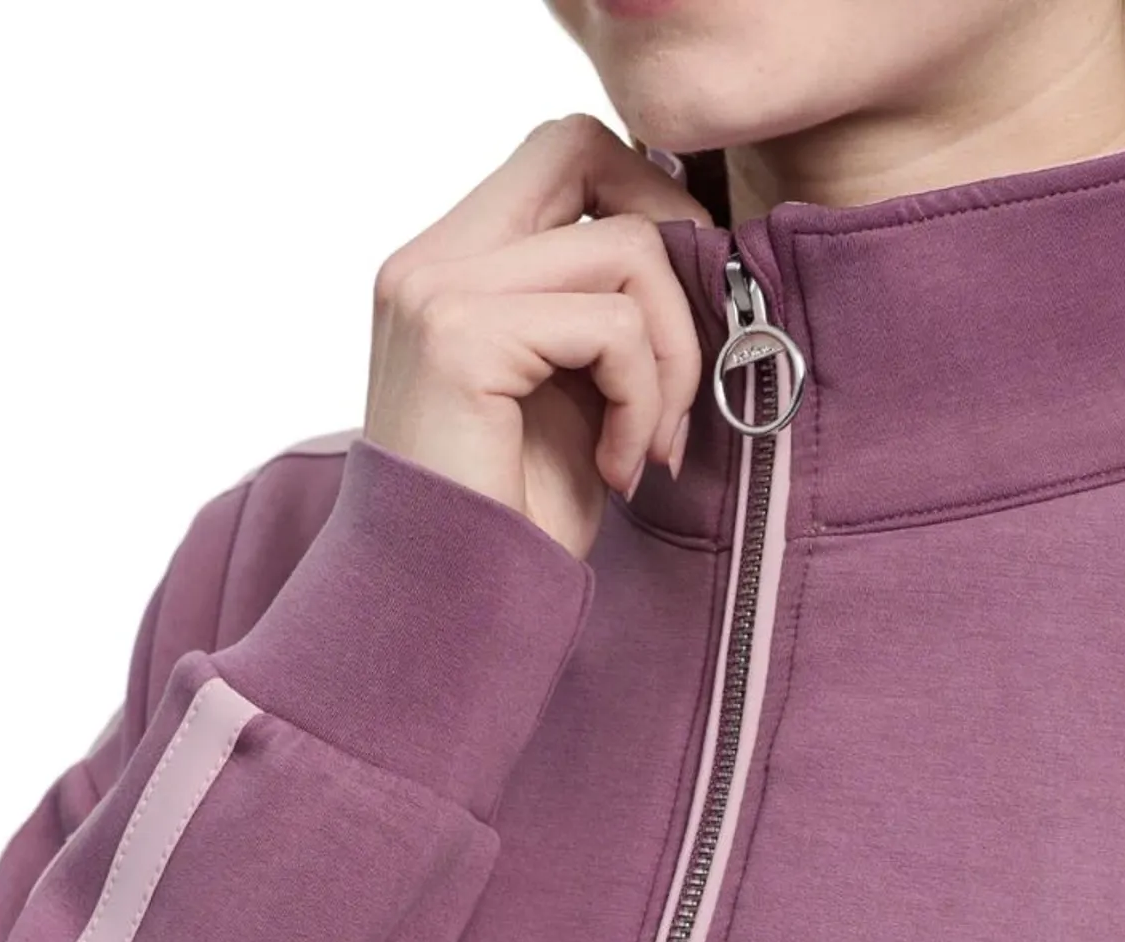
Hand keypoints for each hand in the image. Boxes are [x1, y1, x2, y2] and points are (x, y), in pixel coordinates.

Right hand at [363, 114, 715, 557]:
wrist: (451, 608)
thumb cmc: (517, 518)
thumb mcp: (572, 393)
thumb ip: (600, 313)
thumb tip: (695, 249)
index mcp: (448, 264)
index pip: (562, 149)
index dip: (643, 199)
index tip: (671, 308)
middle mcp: (429, 259)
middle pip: (583, 149)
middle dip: (670, 250)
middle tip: (681, 363)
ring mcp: (436, 290)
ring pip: (626, 250)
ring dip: (669, 361)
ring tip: (647, 446)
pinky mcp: (460, 336)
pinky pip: (615, 328)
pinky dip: (643, 404)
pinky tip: (618, 471)